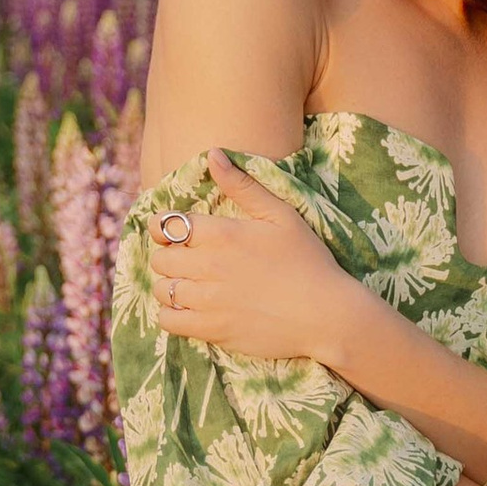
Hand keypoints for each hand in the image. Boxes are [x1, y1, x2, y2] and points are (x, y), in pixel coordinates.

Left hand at [147, 148, 360, 369]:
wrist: (326, 315)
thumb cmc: (307, 260)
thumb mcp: (280, 214)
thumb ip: (243, 185)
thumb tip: (212, 154)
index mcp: (222, 234)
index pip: (167, 226)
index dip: (163, 228)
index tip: (173, 233)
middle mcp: (209, 266)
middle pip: (160, 259)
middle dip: (168, 257)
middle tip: (187, 260)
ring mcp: (209, 301)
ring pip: (161, 290)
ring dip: (169, 285)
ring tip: (189, 285)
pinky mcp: (213, 331)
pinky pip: (168, 321)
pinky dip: (171, 315)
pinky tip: (190, 310)